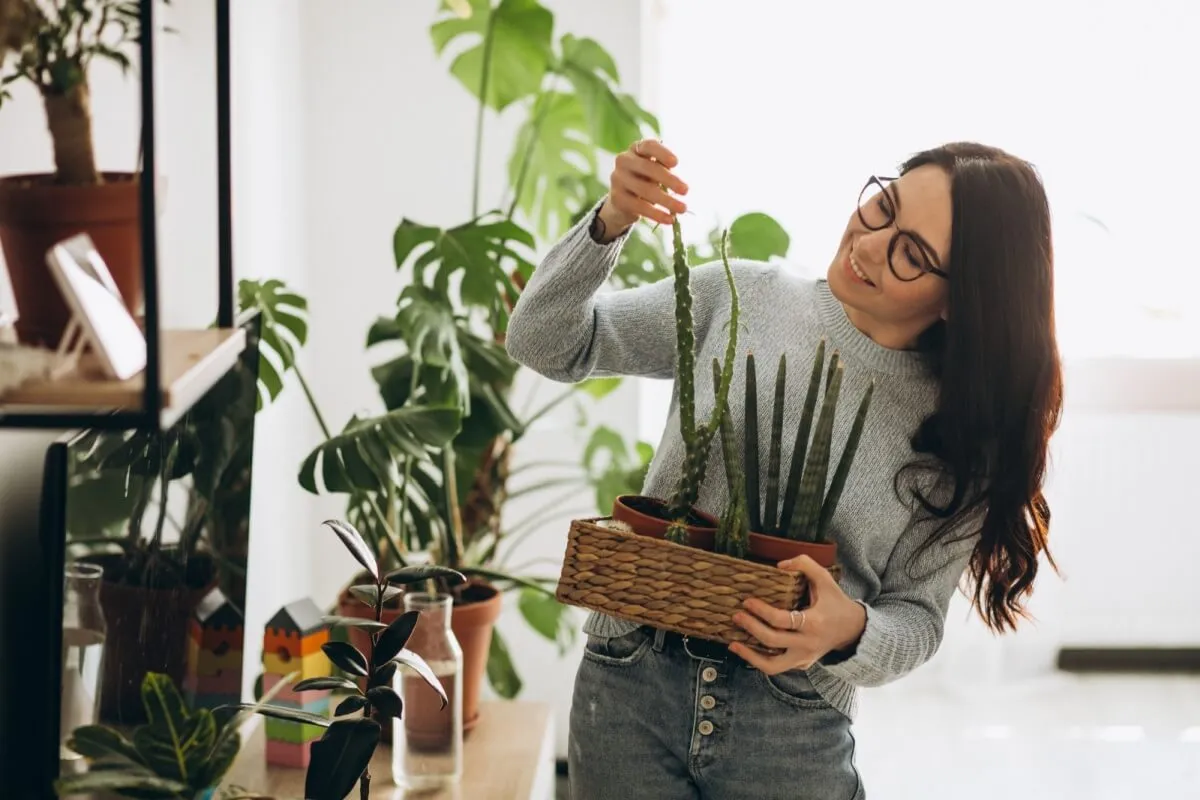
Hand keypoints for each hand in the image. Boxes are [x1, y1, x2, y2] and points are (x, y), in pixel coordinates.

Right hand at [600, 138, 688, 233]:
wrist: (623, 201)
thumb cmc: (646, 180)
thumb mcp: (656, 171)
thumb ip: (665, 170)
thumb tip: (682, 184)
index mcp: (636, 149)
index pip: (649, 146)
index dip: (662, 153)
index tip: (676, 163)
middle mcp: (624, 160)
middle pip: (648, 168)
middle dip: (669, 180)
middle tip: (686, 190)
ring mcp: (618, 179)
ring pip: (645, 190)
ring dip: (667, 201)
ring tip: (682, 208)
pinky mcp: (617, 198)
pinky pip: (639, 207)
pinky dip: (657, 214)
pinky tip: (669, 219)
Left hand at [728, 555, 866, 674]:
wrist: (853, 630)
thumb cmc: (836, 602)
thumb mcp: (825, 579)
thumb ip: (805, 564)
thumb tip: (779, 565)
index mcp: (814, 623)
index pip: (782, 620)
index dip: (762, 611)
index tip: (747, 602)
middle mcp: (808, 644)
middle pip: (773, 641)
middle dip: (751, 628)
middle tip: (736, 616)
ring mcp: (805, 658)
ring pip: (773, 666)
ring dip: (750, 656)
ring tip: (733, 644)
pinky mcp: (802, 665)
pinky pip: (777, 667)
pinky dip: (759, 660)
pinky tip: (746, 650)